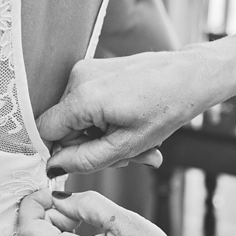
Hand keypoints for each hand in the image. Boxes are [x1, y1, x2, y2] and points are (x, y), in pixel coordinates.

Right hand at [37, 46, 214, 174]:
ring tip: (138, 143)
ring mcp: (86, 69)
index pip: (45, 131)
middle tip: (127, 158)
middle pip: (64, 127)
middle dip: (91, 147)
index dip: (60, 153)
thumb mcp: (127, 146)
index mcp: (83, 96)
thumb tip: (53, 167)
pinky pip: (88, 103)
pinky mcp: (95, 68)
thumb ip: (85, 160)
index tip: (84, 162)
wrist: (191, 76)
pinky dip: (107, 119)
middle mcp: (78, 77)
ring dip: (104, 136)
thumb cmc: (168, 108)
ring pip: (79, 118)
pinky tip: (131, 125)